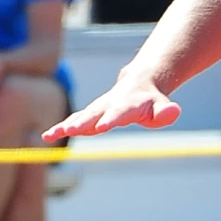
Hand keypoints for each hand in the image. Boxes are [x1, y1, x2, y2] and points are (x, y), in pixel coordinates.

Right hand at [42, 70, 181, 141]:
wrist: (138, 82)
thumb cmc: (151, 100)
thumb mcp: (163, 106)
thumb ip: (166, 112)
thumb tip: (174, 112)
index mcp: (126, 105)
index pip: (118, 113)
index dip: (111, 119)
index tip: (102, 126)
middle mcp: (108, 105)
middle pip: (93, 115)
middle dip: (81, 123)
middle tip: (69, 131)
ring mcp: (97, 109)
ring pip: (79, 118)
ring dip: (65, 126)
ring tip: (49, 136)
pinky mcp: (90, 114)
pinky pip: (74, 121)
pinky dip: (61, 128)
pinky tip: (47, 138)